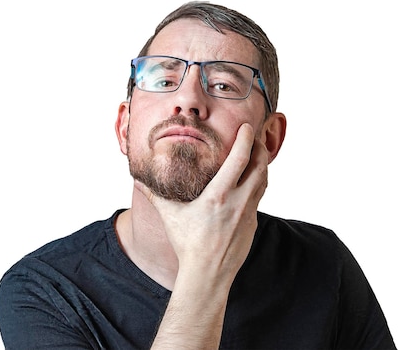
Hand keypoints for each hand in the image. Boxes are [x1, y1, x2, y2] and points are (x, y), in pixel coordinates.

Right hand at [136, 122, 267, 281]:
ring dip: (262, 165)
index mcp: (219, 195)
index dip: (246, 140)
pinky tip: (250, 181)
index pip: (240, 159)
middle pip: (260, 166)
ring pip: (263, 181)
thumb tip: (138, 178)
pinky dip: (258, 184)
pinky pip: (259, 197)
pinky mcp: (252, 223)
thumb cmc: (188, 245)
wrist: (208, 274)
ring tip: (256, 154)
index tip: (248, 127)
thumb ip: (156, 194)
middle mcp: (239, 202)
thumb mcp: (170, 216)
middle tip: (255, 137)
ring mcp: (249, 213)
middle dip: (260, 148)